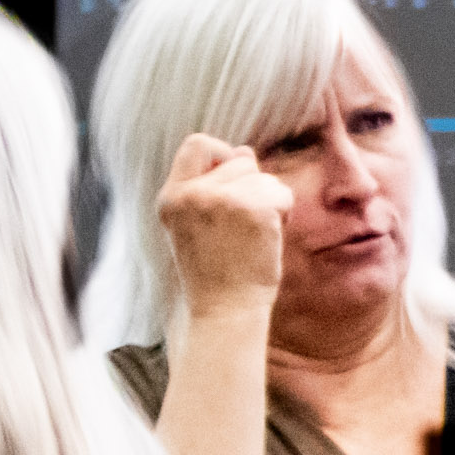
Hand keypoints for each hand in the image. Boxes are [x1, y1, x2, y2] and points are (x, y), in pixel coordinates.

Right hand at [158, 133, 289, 313]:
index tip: (228, 183)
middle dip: (251, 186)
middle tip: (240, 226)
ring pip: (264, 178)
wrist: (224, 310)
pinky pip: (281, 193)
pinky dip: (283, 213)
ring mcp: (221, 199)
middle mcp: (192, 194)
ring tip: (249, 235)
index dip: (220, 154)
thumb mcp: (196, 223)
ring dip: (268, 202)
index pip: (197, 144)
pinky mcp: (252, 208)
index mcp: (171, 198)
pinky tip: (265, 238)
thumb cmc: (216, 269)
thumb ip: (212, 186)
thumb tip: (244, 151)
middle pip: (241, 160)